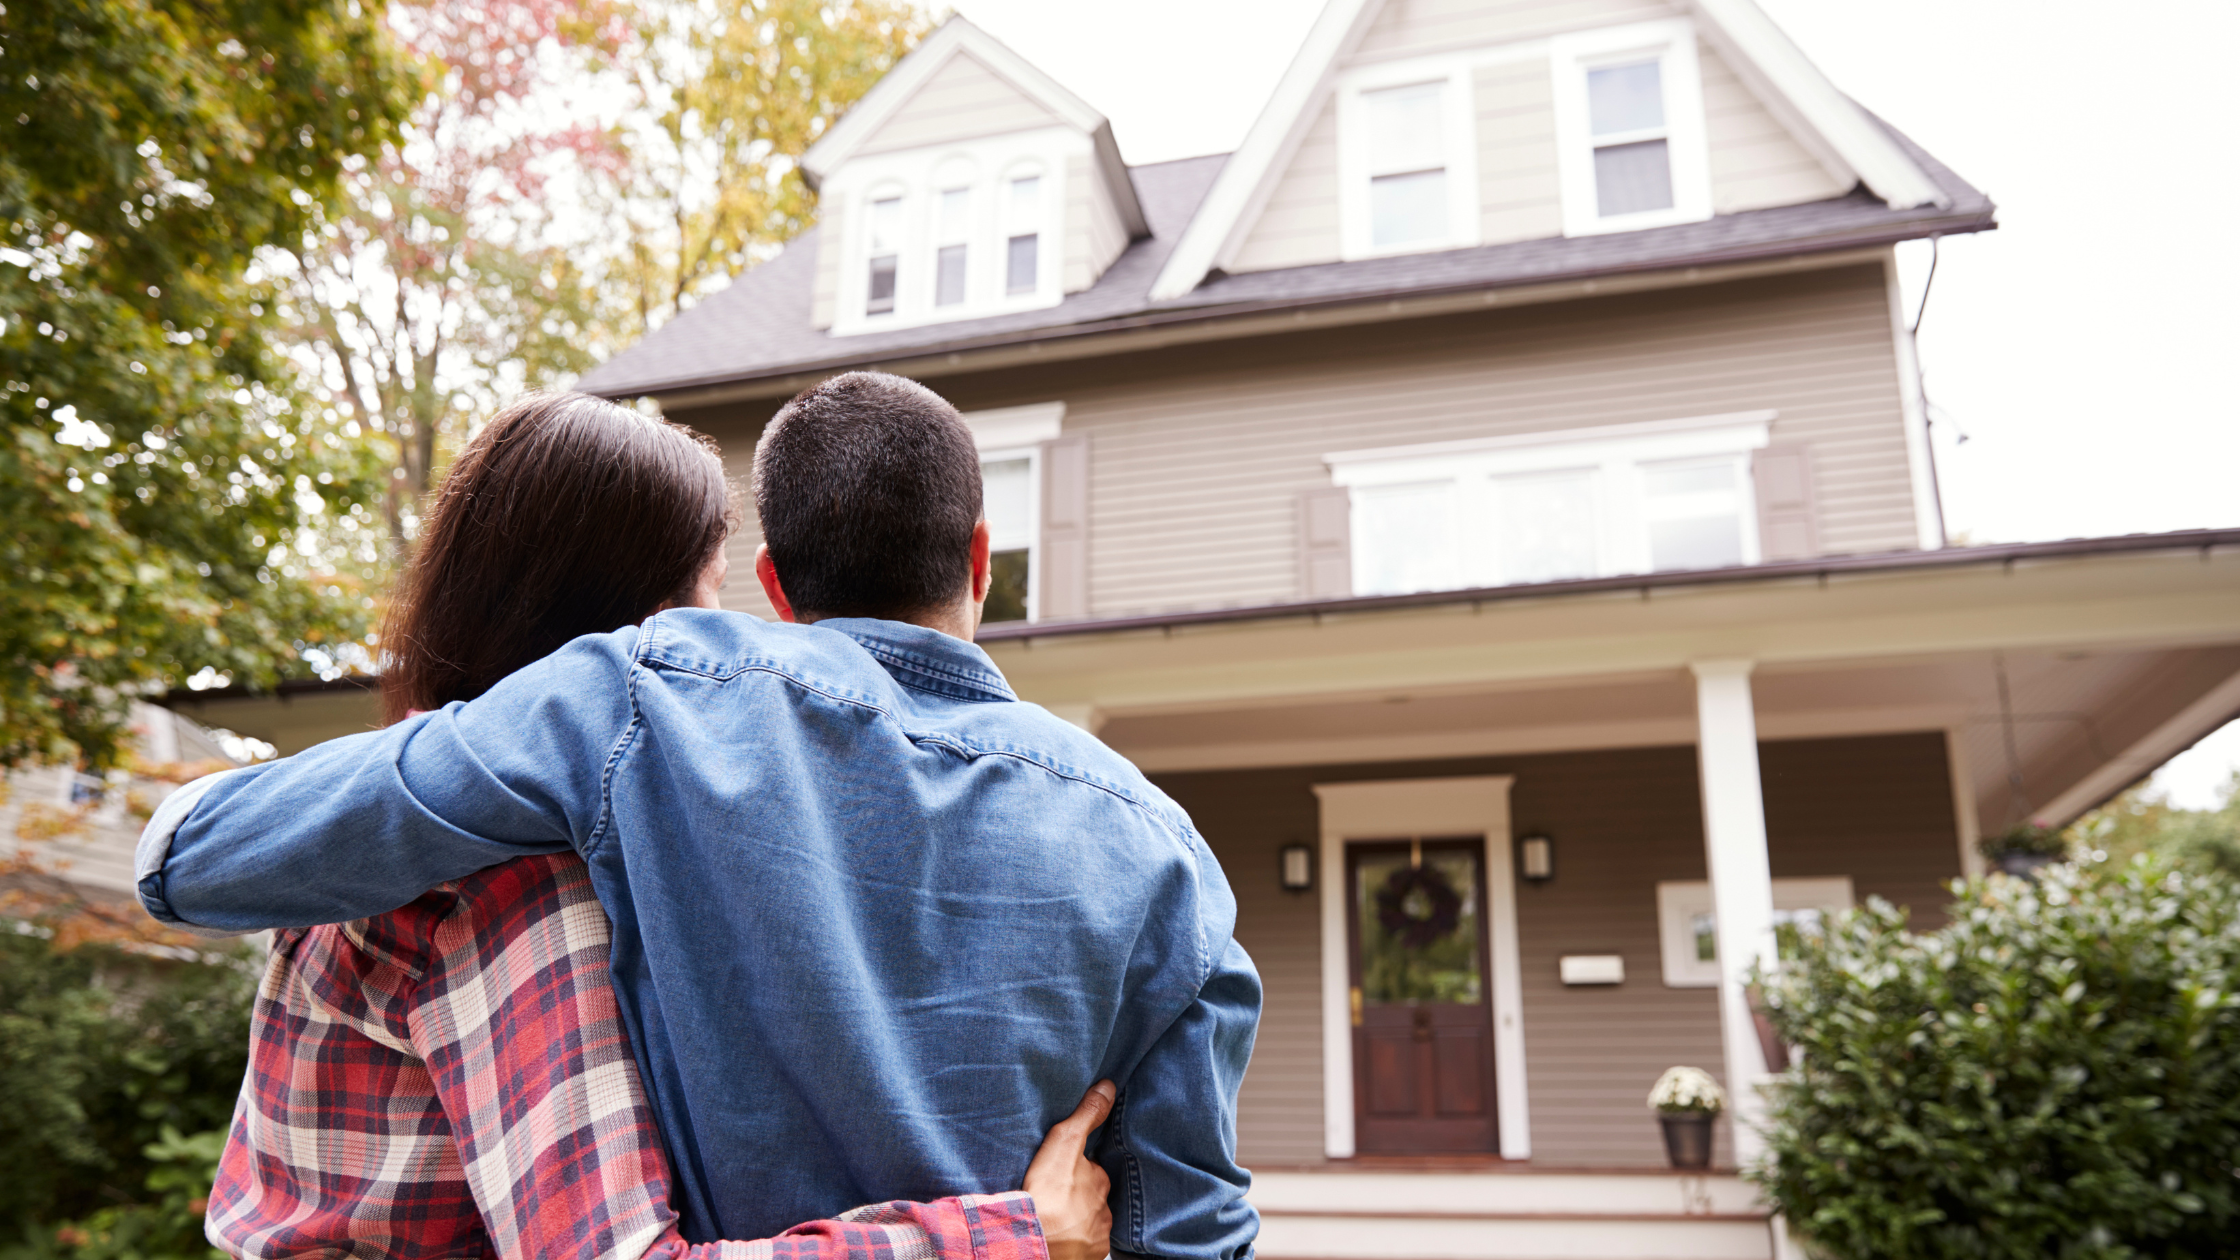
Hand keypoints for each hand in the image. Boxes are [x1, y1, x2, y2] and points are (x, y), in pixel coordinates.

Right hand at [1023, 1081, 1115, 1259]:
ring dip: (1076, 1219)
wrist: (1037, 1241)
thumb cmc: (1049, 1193)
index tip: (1064, 1172)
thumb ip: (1087, 1115)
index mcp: (1100, 1181)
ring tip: (1055, 1217)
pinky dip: (1074, 1241)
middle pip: (1092, 1198)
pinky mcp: (1088, 1257)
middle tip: (1057, 1195)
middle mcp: (1104, 1210)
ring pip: (1088, 1222)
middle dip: (1079, 1196)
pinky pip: (1083, 1246)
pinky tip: (1058, 1236)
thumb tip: (1108, 1087)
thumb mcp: (1065, 1143)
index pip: (1094, 1171)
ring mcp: (1096, 1236)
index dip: (1080, 1169)